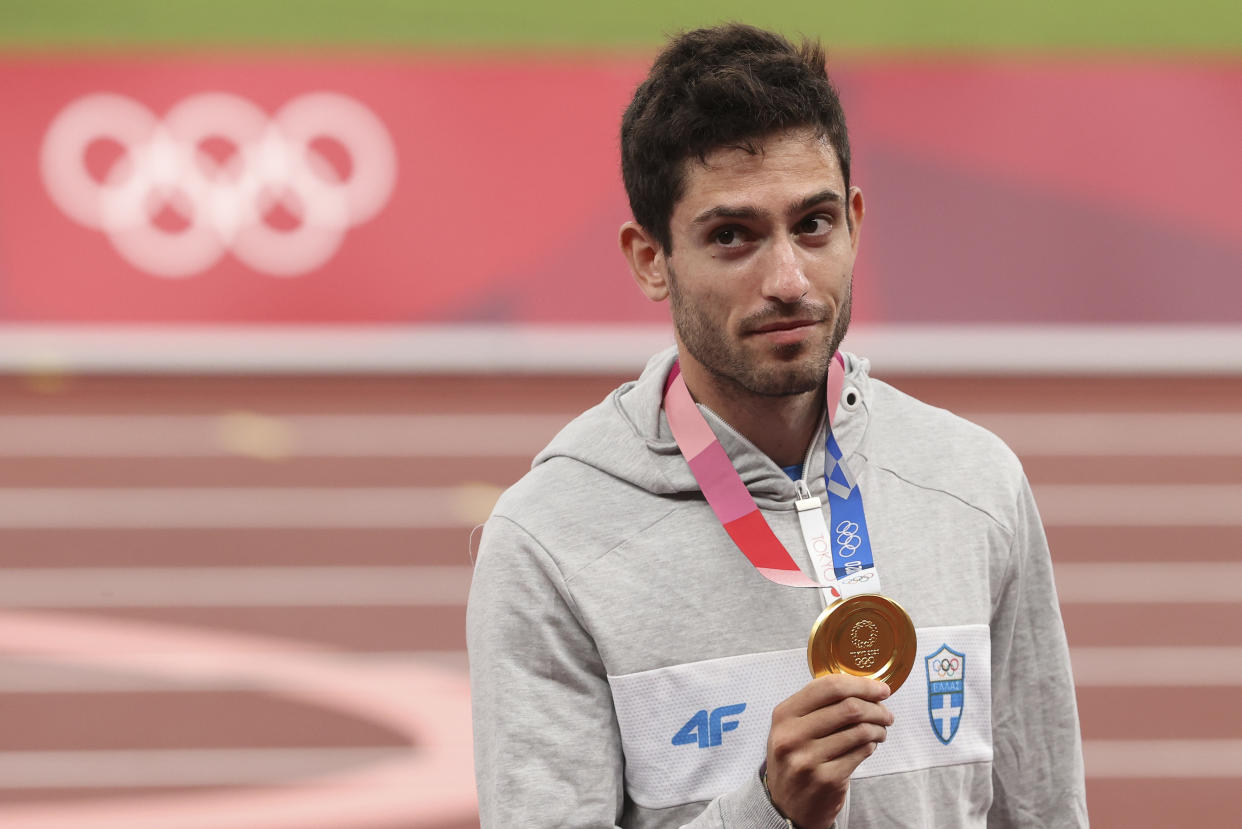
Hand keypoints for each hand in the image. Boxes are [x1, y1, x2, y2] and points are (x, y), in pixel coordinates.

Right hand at [764, 675, 893, 828]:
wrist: (785, 806)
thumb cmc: (795, 759)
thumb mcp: (792, 727)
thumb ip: (817, 705)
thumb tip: (863, 688)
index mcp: (784, 714)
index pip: (828, 687)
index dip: (861, 684)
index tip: (880, 689)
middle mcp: (793, 735)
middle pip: (849, 708)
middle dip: (876, 708)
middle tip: (886, 713)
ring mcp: (809, 759)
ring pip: (860, 731)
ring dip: (878, 728)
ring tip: (880, 730)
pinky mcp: (827, 779)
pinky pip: (861, 753)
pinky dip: (871, 746)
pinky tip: (869, 746)